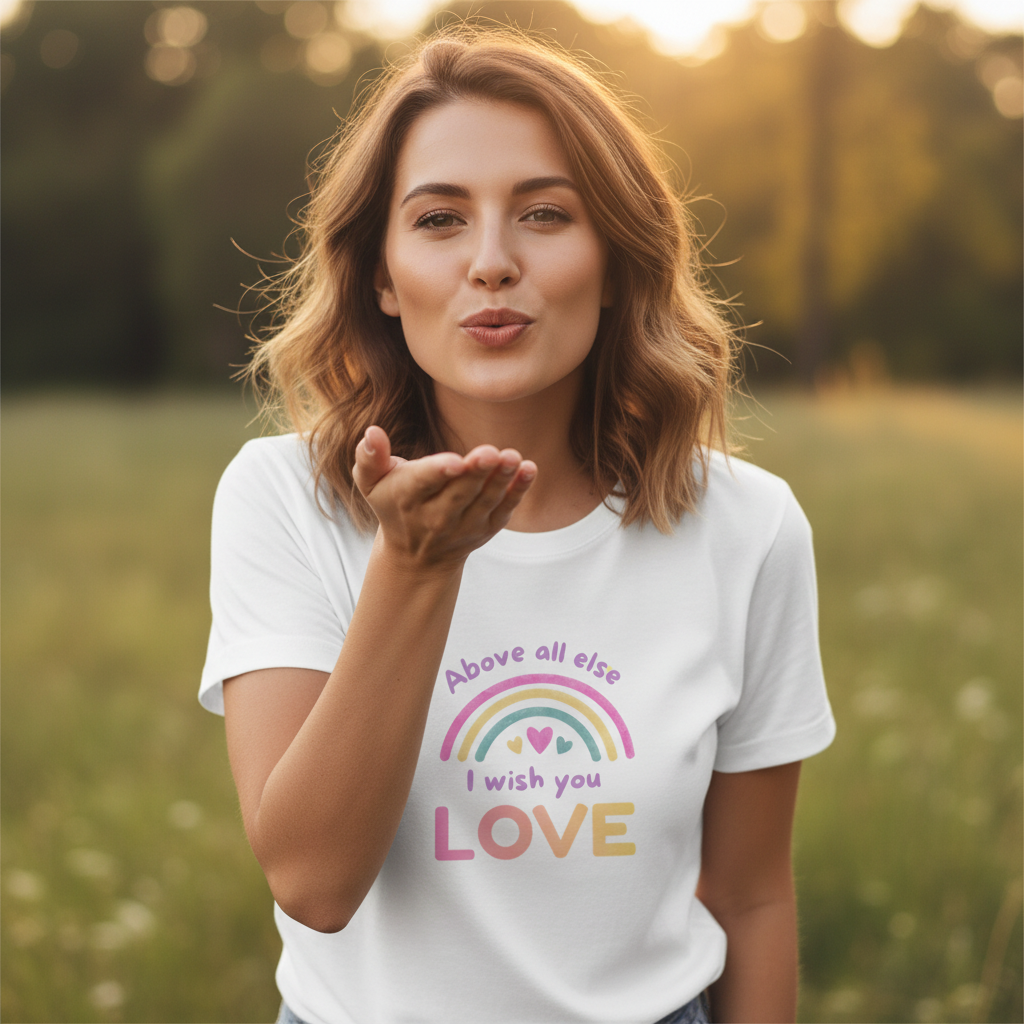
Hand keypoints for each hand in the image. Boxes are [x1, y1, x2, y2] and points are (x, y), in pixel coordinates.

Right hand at [352, 425, 535, 570]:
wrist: (416, 556)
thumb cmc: (393, 503)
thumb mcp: (371, 483)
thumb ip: (369, 458)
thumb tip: (372, 433)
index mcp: (407, 498)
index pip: (424, 483)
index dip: (440, 472)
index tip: (456, 461)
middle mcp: (436, 517)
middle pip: (459, 493)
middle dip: (476, 473)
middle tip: (491, 452)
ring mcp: (464, 526)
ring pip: (485, 501)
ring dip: (501, 479)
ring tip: (513, 457)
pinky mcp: (486, 529)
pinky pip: (504, 510)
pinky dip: (518, 492)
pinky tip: (529, 469)